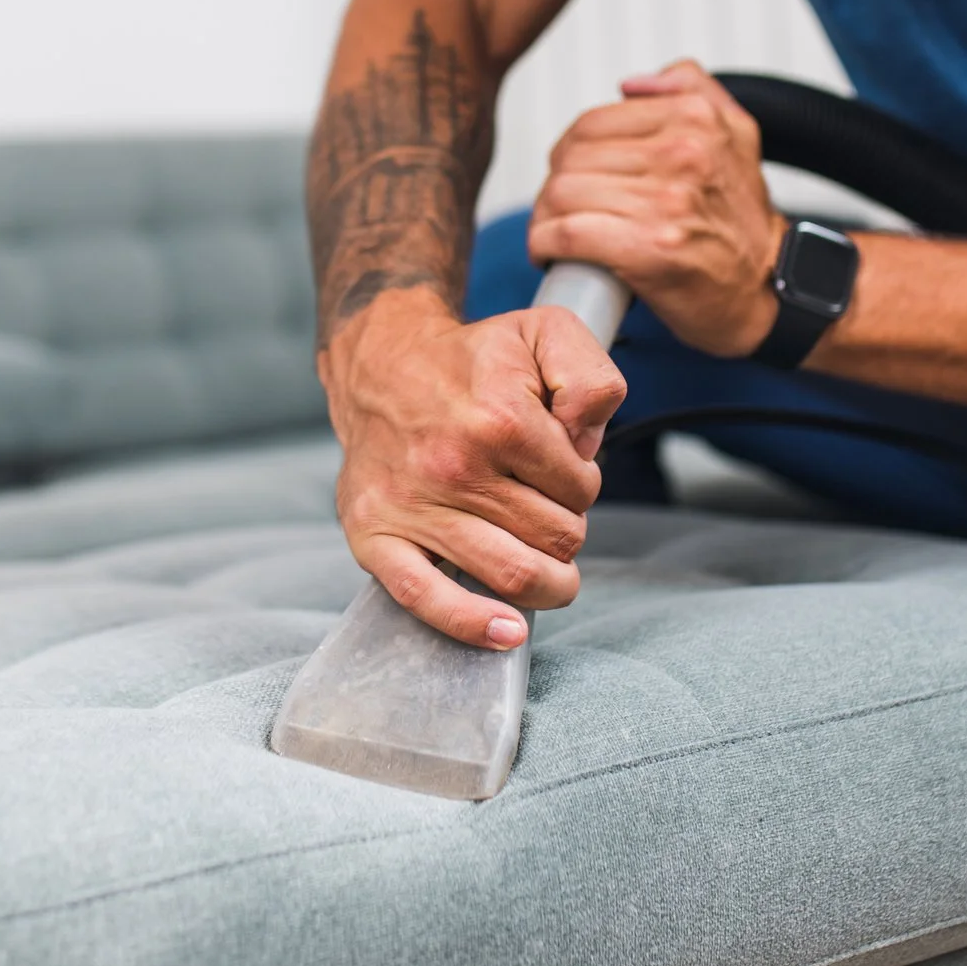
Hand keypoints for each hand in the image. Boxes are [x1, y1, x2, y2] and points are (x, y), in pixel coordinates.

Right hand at [319, 290, 626, 647]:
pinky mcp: (374, 536)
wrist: (381, 365)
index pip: (579, 488)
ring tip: (546, 563)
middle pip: (554, 537)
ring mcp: (411, 506)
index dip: (581, 481)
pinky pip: (426, 598)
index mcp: (499, 418)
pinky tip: (508, 632)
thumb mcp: (548, 333)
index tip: (559, 467)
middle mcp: (453, 466)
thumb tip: (587, 445)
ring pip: (512, 575)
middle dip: (564, 527)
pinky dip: (473, 625)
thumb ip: (592, 378)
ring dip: (546, 579)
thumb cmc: (473, 359)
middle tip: (542, 504)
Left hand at [528, 61, 786, 357]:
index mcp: (696, 119)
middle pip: (571, 159)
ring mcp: (666, 202)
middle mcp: (682, 154)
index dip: (567, 154)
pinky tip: (552, 253)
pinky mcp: (649, 249)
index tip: (571, 178)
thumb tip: (631, 85)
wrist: (767, 286)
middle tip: (559, 212)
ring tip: (555, 234)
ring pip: (562, 194)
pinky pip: (567, 234)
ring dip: (545, 219)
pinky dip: (546, 244)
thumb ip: (692, 89)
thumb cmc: (741, 220)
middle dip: (553, 189)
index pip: (592, 123)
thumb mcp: (737, 134)